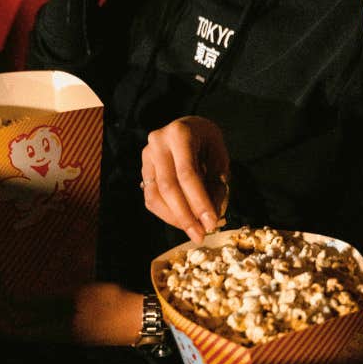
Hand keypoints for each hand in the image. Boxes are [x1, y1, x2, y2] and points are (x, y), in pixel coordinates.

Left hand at [0, 282, 143, 346]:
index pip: (17, 329)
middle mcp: (57, 336)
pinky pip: (44, 327)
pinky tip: (31, 304)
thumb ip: (48, 300)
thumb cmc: (110, 304)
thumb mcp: (77, 295)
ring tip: (6, 301)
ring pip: (31, 330)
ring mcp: (66, 335)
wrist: (137, 319)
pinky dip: (31, 317)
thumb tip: (17, 302)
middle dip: (1, 319)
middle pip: (21, 332)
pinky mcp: (75, 331)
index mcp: (56, 329)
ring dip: (15, 318)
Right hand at [141, 117, 230, 243]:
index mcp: (179, 134)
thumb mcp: (219, 155)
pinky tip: (182, 221)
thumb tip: (211, 215)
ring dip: (175, 218)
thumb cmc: (207, 141)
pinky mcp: (143, 169)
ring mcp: (146, 156)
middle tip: (200, 236)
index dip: (199, 201)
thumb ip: (216, 182)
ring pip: (155, 196)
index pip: (187, 174)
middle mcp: (157, 143)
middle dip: (185, 216)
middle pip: (168, 187)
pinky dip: (166, 213)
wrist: (188, 127)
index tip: (211, 222)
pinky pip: (151, 197)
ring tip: (194, 231)